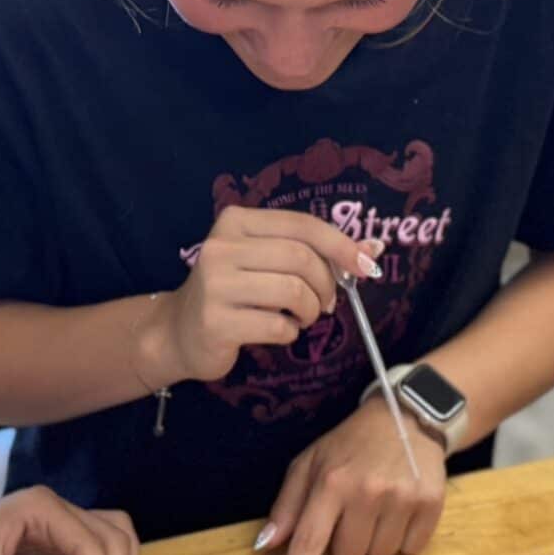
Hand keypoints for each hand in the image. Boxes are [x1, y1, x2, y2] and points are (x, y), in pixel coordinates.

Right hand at [150, 206, 381, 384]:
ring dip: (311, 311)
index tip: (367, 265)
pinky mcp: (216, 322)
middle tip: (325, 303)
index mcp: (236, 222)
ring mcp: (215, 284)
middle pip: (301, 259)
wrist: (179, 332)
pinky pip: (277, 325)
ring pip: (293, 292)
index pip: (302, 225)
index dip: (342, 245)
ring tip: (302, 318)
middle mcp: (221, 247)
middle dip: (326, 285)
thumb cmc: (233, 293)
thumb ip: (316, 252)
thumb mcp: (268, 262)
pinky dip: (290, 332)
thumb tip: (374, 248)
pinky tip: (279, 330)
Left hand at [255, 399, 447, 554]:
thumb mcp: (310, 464)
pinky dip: (402, 538)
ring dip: (374, 540)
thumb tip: (264, 547)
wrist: (406, 418)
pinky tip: (400, 509)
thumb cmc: (350, 446)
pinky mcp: (431, 504)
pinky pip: (410, 550)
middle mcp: (367, 491)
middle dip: (346, 542)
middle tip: (353, 511)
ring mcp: (402, 498)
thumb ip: (286, 507)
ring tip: (378, 506)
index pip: (308, 542)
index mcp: (331, 481)